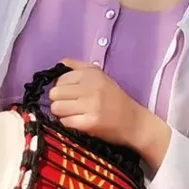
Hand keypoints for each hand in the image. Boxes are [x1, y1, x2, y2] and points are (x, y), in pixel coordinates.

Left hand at [48, 59, 171, 168]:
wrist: (133, 121)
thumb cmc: (114, 98)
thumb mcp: (100, 75)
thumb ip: (78, 67)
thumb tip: (58, 65)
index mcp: (91, 73)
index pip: (59, 79)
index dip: (61, 88)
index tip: (70, 94)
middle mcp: (90, 86)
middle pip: (54, 94)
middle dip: (59, 101)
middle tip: (71, 105)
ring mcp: (91, 105)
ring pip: (56, 108)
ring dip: (62, 113)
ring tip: (75, 113)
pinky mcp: (90, 122)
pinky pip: (65, 122)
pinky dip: (69, 123)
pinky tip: (80, 121)